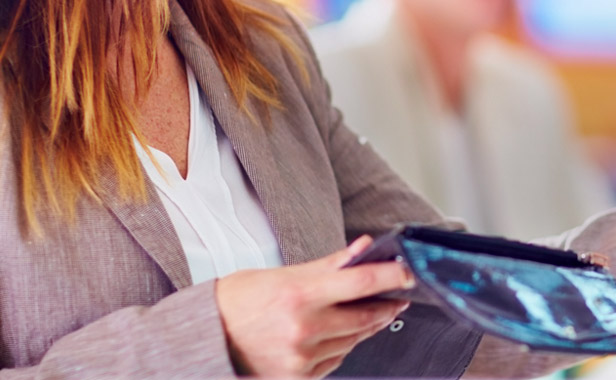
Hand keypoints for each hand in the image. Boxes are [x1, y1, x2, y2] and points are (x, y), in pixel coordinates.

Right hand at [215, 236, 413, 377]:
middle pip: (365, 317)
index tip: (410, 273)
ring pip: (353, 340)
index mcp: (299, 294)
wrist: (205, 339)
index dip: (393, 277)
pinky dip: (342, 346)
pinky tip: (334, 334)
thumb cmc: (238, 302)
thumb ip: (327, 265)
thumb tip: (363, 248)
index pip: (361, 283)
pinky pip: (336, 360)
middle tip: (397, 295)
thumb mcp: (281, 274)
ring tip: (366, 311)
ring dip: (365, 326)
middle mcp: (303, 329)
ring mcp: (301, 358)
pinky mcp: (298, 378)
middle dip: (386, 305)